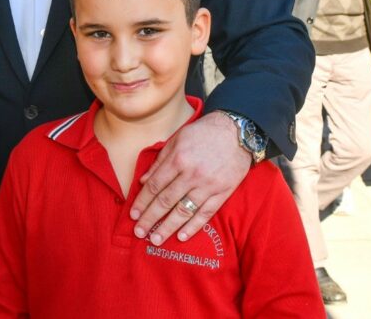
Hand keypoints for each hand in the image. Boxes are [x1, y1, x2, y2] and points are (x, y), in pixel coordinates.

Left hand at [130, 111, 250, 244]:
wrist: (238, 131)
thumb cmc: (203, 133)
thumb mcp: (176, 139)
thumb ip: (160, 161)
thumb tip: (143, 181)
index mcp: (178, 159)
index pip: (155, 186)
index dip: (142, 202)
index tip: (133, 214)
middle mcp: (192, 174)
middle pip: (166, 201)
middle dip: (150, 218)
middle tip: (139, 232)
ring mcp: (209, 185)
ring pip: (184, 210)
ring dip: (168, 227)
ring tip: (156, 240)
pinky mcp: (223, 192)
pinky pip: (206, 213)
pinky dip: (194, 226)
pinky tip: (182, 236)